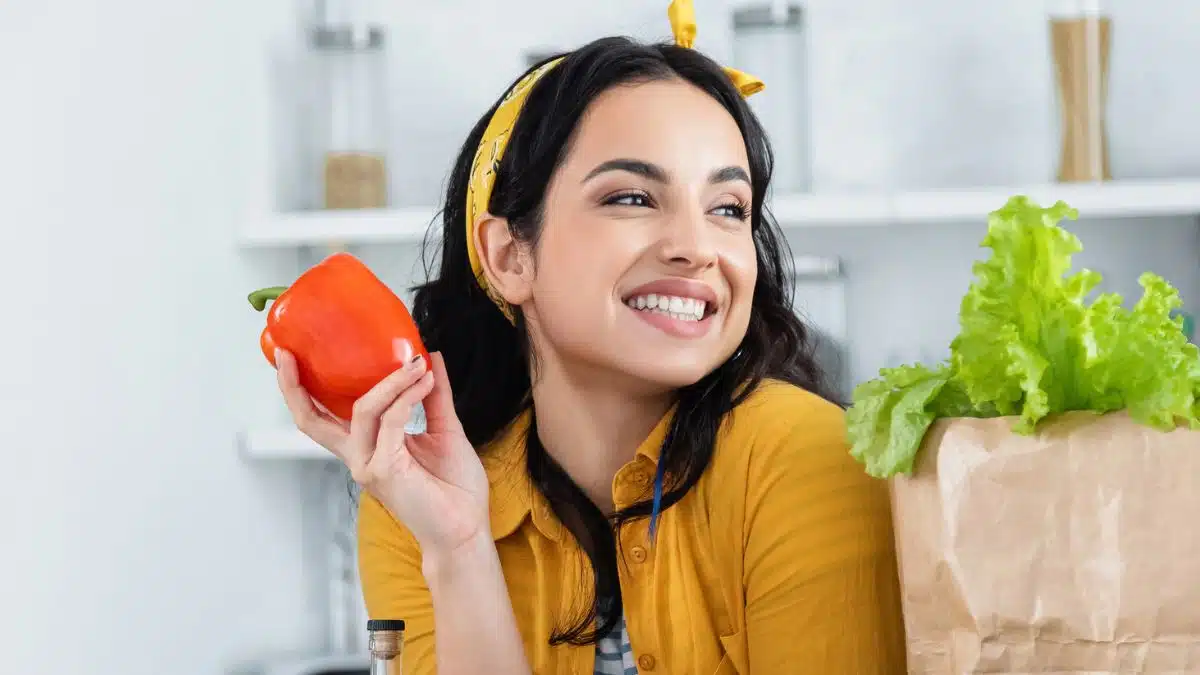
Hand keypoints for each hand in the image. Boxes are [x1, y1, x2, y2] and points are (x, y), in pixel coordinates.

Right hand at [276, 349, 489, 555]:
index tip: (292, 357)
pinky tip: (426, 382)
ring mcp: (368, 464)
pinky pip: (392, 420)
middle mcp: (359, 456)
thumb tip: (431, 357)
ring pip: (364, 409)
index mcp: (366, 447)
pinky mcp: (384, 470)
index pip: (321, 418)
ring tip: (417, 364)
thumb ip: (432, 395)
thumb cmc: (453, 487)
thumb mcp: (443, 428)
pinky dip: (408, 395)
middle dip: (296, 386)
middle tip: (293, 353)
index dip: (300, 390)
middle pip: (312, 420)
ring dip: (391, 380)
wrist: (465, 527)